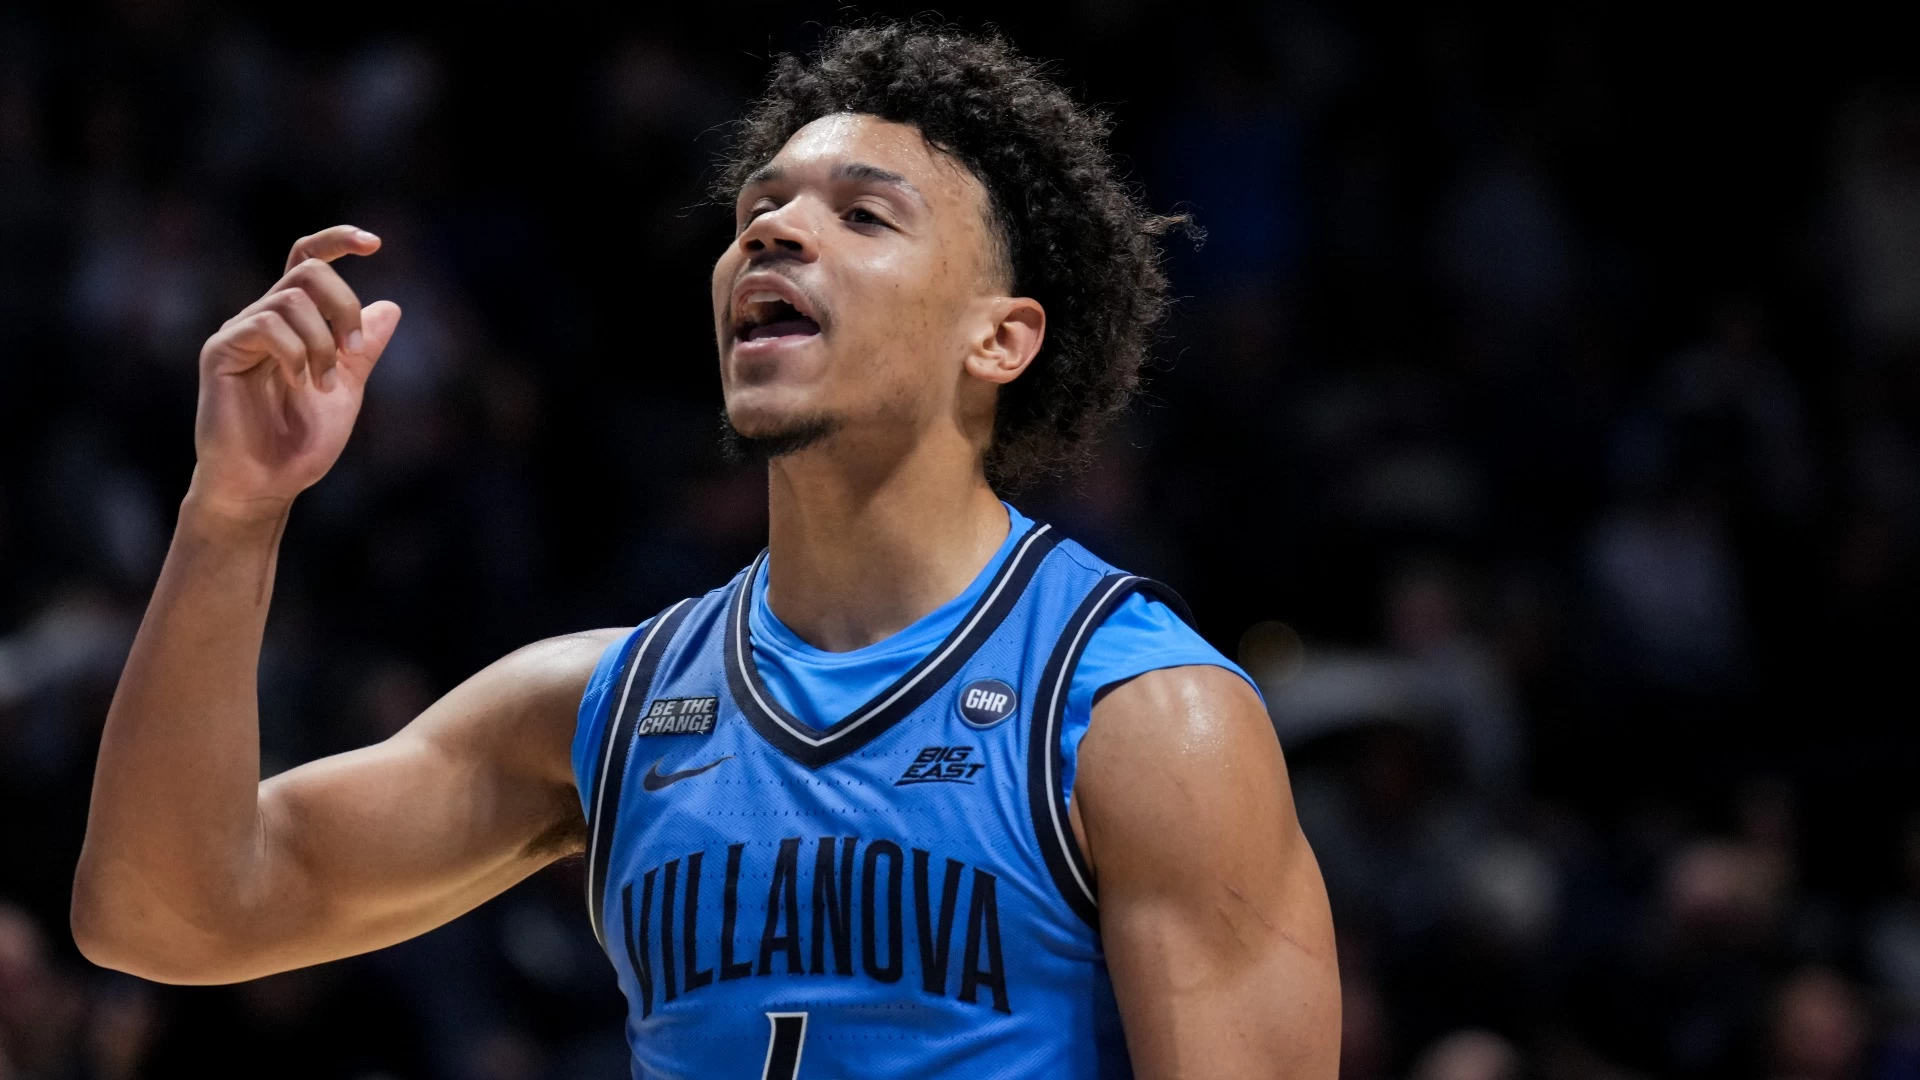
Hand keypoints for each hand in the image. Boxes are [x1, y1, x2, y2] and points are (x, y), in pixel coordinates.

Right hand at [190, 226, 402, 519]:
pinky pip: (265, 325)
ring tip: (323, 384)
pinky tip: (300, 382)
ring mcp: (239, 333)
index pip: (308, 262)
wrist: (266, 484)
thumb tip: (391, 306)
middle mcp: (263, 319)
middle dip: (343, 304)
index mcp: (293, 324)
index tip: (375, 244)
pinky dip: (296, 352)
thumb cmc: (299, 443)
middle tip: (353, 349)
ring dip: (322, 342)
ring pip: (290, 299)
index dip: (338, 241)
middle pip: (307, 271)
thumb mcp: (346, 390)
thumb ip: (363, 350)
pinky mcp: (220, 351)